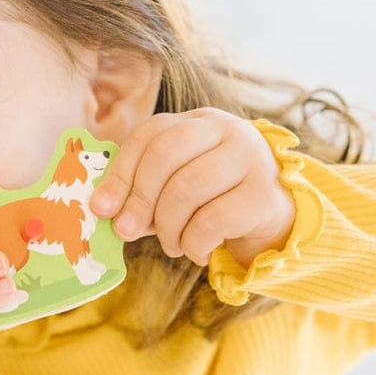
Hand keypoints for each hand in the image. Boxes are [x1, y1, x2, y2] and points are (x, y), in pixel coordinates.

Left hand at [89, 109, 295, 267]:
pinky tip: (197, 252)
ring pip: (187, 188)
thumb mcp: (176, 186)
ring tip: (171, 245)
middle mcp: (226, 129)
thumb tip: (104, 210)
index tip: (102, 208)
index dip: (120, 172)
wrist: (273, 217)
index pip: (150, 134)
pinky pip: (212, 220)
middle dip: (139, 199)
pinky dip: (194, 244)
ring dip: (168, 228)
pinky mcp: (264, 193)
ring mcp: (249, 157)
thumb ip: (142, 192)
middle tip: (127, 232)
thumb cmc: (213, 200)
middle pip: (165, 154)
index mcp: (197, 121)